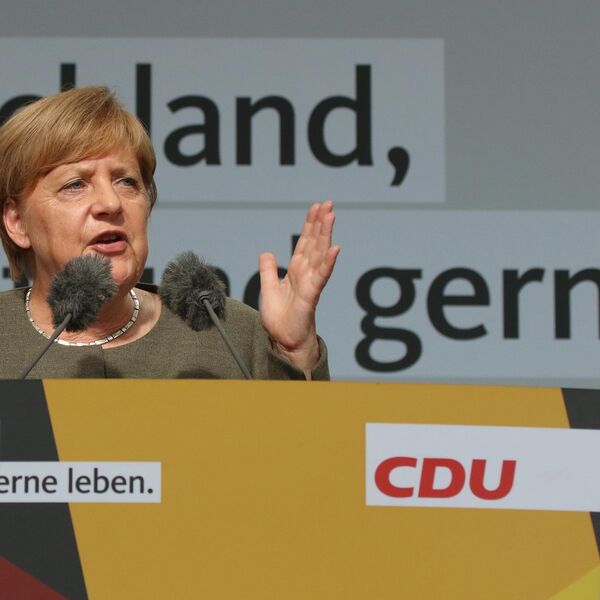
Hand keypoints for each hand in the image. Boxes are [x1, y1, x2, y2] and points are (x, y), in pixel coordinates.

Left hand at [259, 201, 339, 370]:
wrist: (283, 340)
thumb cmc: (279, 319)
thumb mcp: (268, 288)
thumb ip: (268, 270)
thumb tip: (266, 253)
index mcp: (297, 271)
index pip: (306, 242)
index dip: (311, 224)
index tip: (316, 207)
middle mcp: (307, 273)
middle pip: (316, 243)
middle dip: (321, 223)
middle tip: (328, 203)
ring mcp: (311, 283)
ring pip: (320, 254)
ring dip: (326, 235)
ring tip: (331, 216)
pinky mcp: (312, 295)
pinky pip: (321, 276)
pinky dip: (328, 262)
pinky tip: (335, 248)